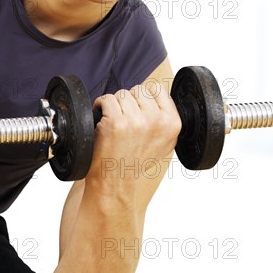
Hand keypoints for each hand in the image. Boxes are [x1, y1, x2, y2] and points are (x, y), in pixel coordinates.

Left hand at [87, 82, 180, 206]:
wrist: (116, 183)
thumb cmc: (136, 162)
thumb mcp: (164, 143)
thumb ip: (165, 118)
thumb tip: (158, 94)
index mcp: (172, 123)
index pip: (158, 89)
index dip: (144, 98)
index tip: (138, 111)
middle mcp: (156, 121)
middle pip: (139, 89)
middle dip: (130, 102)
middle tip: (126, 122)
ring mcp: (136, 121)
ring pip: (122, 94)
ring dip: (115, 105)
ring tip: (115, 124)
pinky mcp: (115, 122)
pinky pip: (106, 99)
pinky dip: (100, 106)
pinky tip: (102, 120)